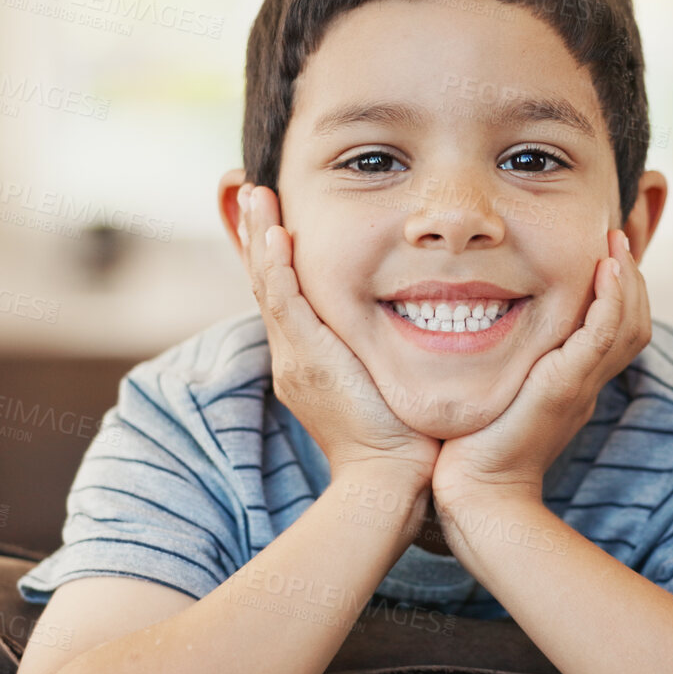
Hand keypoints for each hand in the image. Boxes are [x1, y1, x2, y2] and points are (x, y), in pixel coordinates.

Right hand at [240, 183, 440, 485]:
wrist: (389, 483)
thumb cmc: (404, 442)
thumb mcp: (389, 383)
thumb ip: (390, 352)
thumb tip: (420, 324)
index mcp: (310, 360)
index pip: (287, 294)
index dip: (277, 254)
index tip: (275, 215)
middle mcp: (294, 356)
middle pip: (266, 282)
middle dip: (257, 234)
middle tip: (252, 190)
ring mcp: (296, 358)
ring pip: (267, 284)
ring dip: (260, 235)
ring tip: (255, 193)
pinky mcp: (308, 361)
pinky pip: (285, 303)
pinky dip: (278, 266)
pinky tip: (276, 233)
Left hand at [433, 228, 649, 508]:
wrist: (474, 496)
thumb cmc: (468, 451)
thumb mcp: (489, 396)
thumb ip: (495, 367)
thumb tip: (465, 332)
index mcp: (571, 385)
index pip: (612, 330)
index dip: (616, 292)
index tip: (603, 255)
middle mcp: (584, 384)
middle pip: (634, 323)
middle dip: (630, 278)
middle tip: (616, 237)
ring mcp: (580, 386)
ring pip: (629, 324)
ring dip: (627, 279)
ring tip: (615, 242)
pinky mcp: (567, 386)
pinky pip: (605, 334)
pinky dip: (612, 298)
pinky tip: (606, 268)